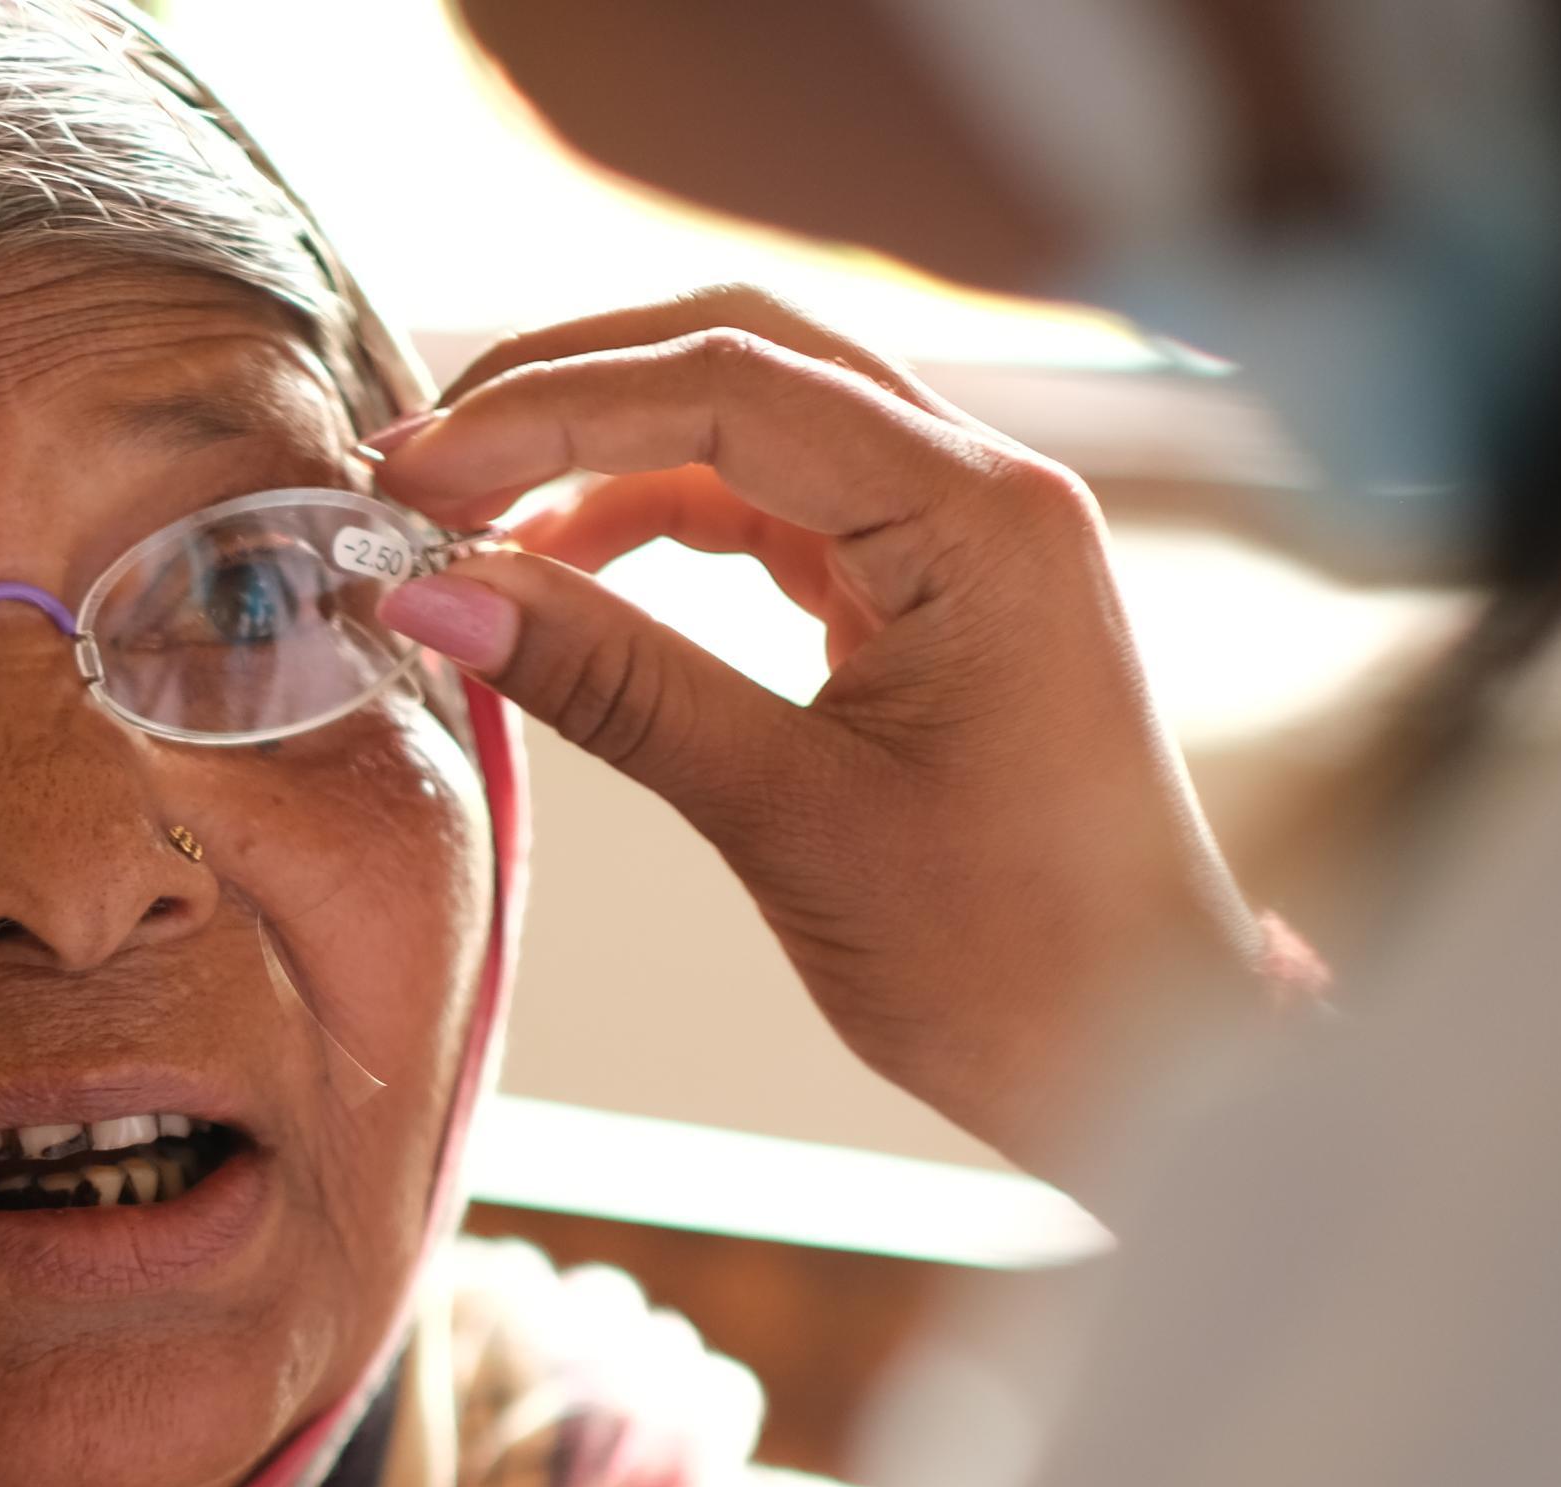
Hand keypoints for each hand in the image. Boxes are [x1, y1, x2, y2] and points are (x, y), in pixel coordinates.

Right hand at [371, 288, 1268, 1178]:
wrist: (1148, 1058)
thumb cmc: (1011, 960)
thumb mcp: (783, 813)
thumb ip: (609, 682)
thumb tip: (434, 597)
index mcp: (979, 517)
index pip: (726, 389)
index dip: (546, 415)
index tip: (411, 479)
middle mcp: (984, 490)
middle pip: (742, 355)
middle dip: (566, 388)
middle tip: (417, 465)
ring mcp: (962, 535)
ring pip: (752, 422)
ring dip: (600, 452)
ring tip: (464, 523)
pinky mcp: (933, 594)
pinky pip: (775, 508)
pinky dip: (655, 519)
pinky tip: (559, 569)